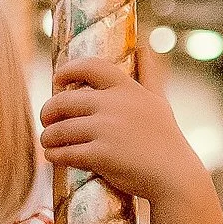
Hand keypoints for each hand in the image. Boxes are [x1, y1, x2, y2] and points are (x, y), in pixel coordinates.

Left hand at [41, 51, 199, 202]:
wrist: (175, 177)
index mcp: (127, 89)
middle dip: (48, 111)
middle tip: (46, 120)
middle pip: (63, 101)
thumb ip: (148, 75)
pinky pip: (65, 153)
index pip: (90, 66)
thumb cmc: (166, 140)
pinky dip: (54, 155)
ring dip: (48, 137)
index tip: (57, 81)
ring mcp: (107, 129)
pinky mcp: (101, 155)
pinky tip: (54, 157)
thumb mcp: (158, 101)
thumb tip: (144, 46)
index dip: (67, 70)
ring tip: (48, 142)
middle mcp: (115, 105)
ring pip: (59, 130)